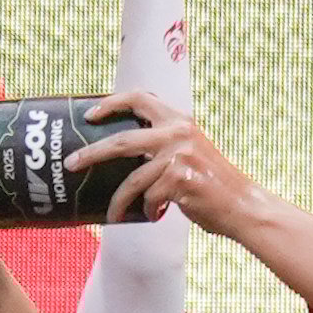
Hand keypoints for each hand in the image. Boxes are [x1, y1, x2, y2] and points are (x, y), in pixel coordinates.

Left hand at [73, 90, 251, 231]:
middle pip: (122, 140)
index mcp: (179, 120)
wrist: (241, 205)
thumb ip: (161, 145)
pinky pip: (148, 198)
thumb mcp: (187, 152)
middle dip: (92, 153)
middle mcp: (178, 132)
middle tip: (71, 163)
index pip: (139, 97)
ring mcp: (179, 155)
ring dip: (117, 200)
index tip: (89, 114)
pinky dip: (147, 210)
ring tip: (110, 213)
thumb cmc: (210, 183)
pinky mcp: (179, 180)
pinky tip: (154, 215)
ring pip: (132, 179)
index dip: (111, 103)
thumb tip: (120, 154)